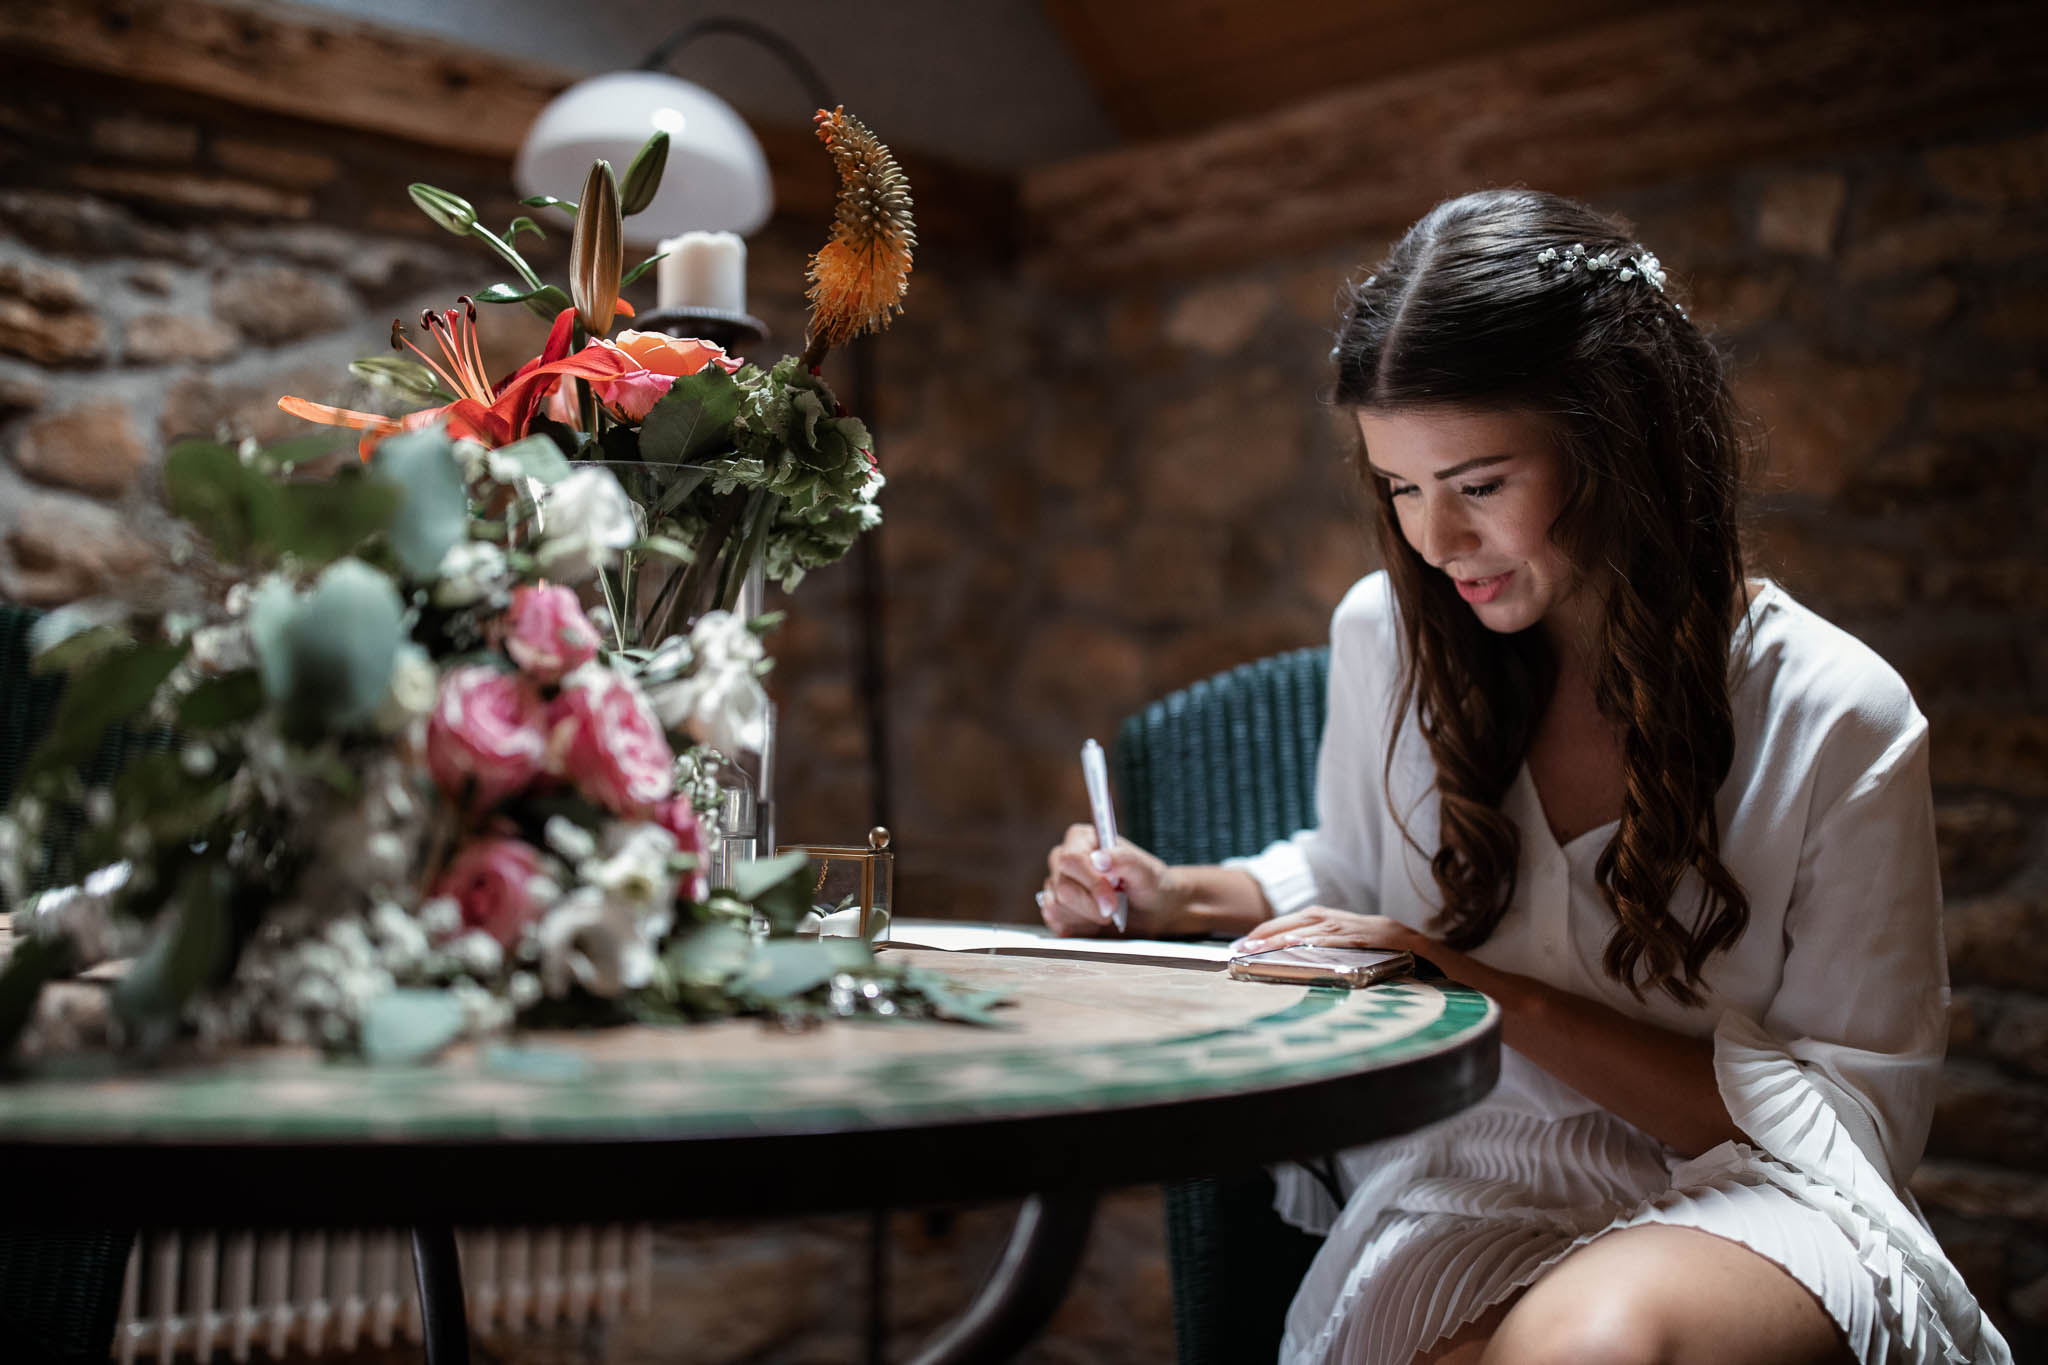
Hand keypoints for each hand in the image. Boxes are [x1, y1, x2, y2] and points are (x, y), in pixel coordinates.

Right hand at [1037, 823, 1170, 936]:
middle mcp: (1064, 860)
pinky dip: (1079, 928)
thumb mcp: (1146, 871)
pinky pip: (1056, 923)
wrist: (1151, 910)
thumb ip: (1125, 860)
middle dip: (1092, 905)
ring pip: (1057, 907)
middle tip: (1115, 910)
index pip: (1070, 859)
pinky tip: (1095, 922)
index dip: (1091, 883)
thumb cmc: (1148, 884)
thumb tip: (1099, 859)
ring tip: (1107, 913)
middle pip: (1063, 887)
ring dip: (1088, 917)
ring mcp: (1056, 884)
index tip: (1112, 901)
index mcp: (1082, 839)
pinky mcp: (1055, 909)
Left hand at [1232, 907, 1425, 956]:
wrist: (1415, 946)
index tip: (1242, 944)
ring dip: (1282, 940)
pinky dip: (1316, 945)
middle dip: (1266, 935)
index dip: (1265, 931)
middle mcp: (1336, 919)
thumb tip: (1284, 955)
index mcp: (1328, 918)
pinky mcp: (1363, 941)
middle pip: (1294, 923)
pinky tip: (1298, 950)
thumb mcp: (1343, 940)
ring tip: (1258, 950)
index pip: (1289, 921)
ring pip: (1310, 931)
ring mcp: (1350, 929)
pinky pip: (1335, 942)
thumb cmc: (1375, 947)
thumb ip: (1317, 943)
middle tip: (1242, 948)